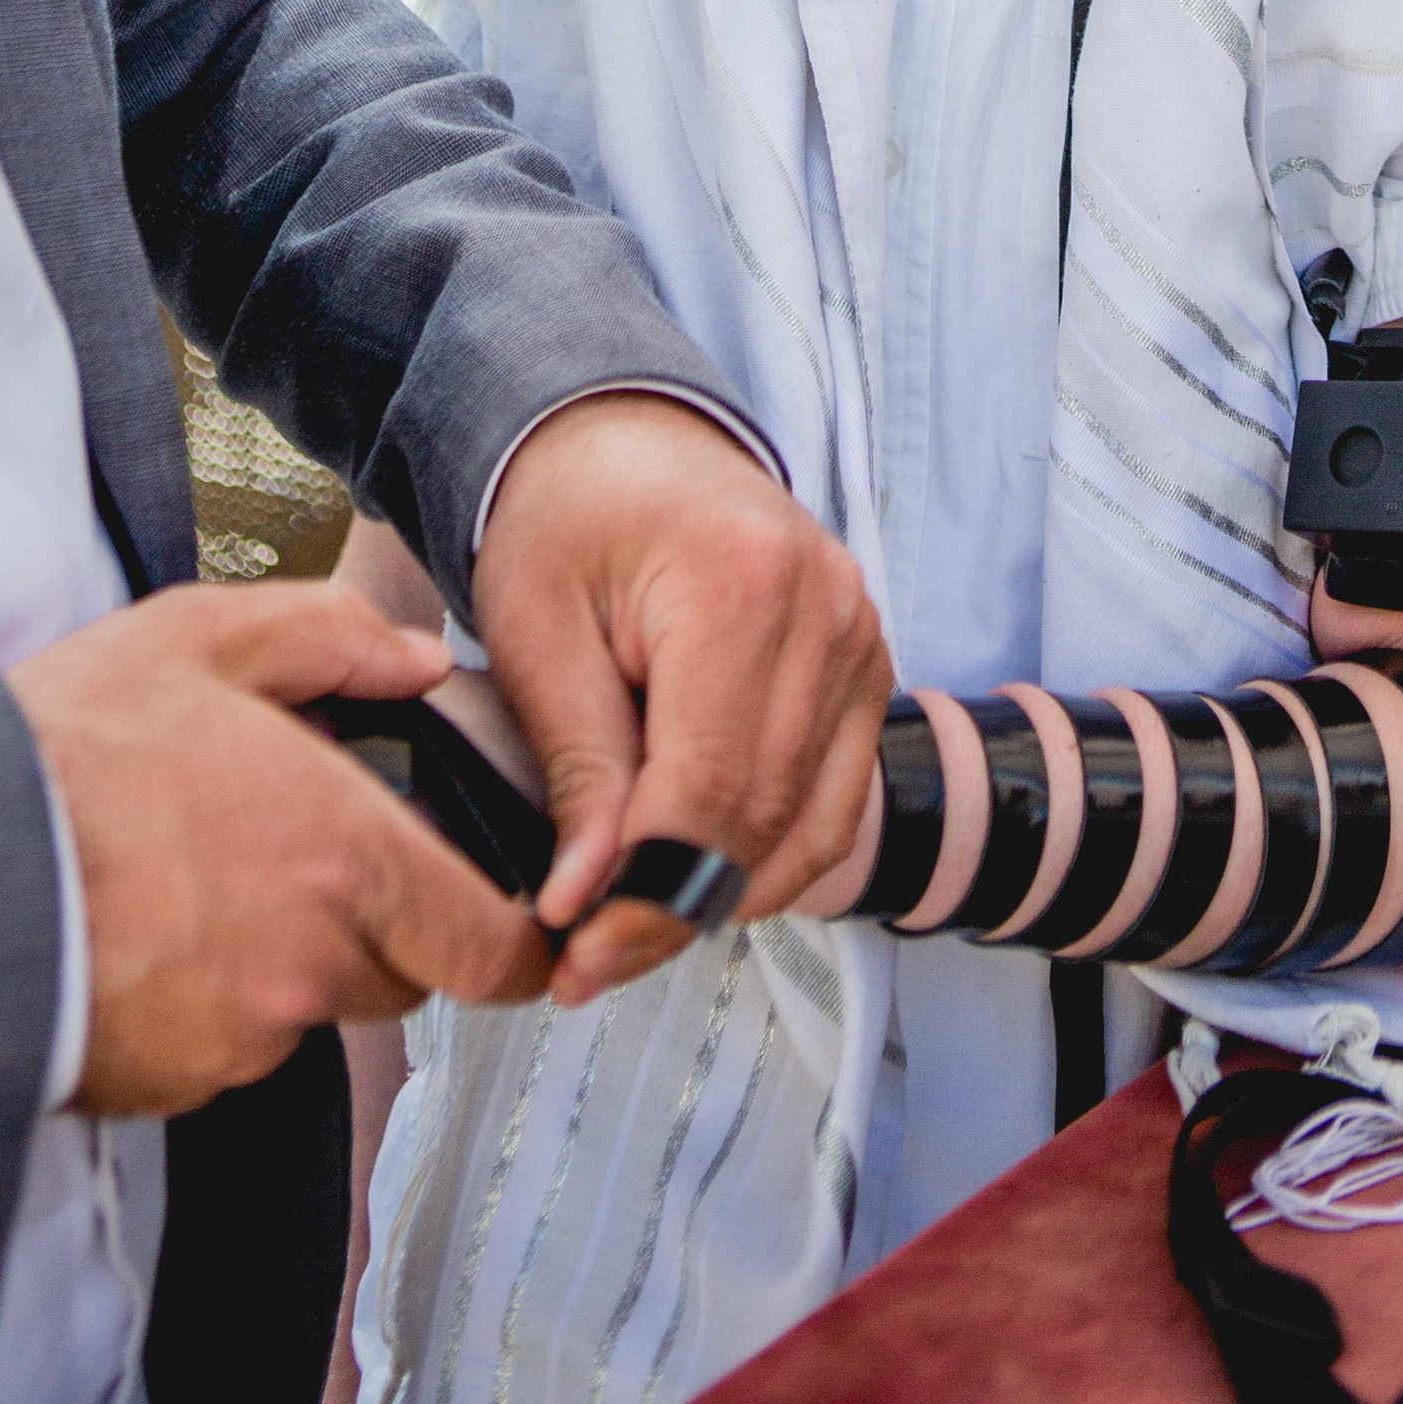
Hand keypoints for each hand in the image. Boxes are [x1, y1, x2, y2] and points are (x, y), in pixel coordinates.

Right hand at [7, 583, 555, 1115]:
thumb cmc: (63, 755)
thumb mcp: (198, 637)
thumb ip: (329, 637)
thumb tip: (413, 660)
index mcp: (343, 852)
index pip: (490, 946)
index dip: (519, 945)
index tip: (522, 932)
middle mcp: (309, 960)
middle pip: (404, 975)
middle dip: (384, 924)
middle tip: (310, 860)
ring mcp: (240, 1035)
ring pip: (312, 1008)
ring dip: (289, 959)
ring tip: (203, 880)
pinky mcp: (172, 1082)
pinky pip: (228, 1046)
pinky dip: (211, 1000)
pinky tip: (153, 932)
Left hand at [472, 395, 888, 1004]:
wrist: (623, 441)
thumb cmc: (568, 517)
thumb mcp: (535, 629)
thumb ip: (574, 767)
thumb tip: (585, 904)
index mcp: (741, 582)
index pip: (709, 789)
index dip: (644, 893)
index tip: (575, 954)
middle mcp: (826, 609)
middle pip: (765, 817)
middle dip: (673, 909)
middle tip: (588, 962)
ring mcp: (861, 636)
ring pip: (813, 826)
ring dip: (724, 896)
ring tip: (632, 925)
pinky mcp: (867, 666)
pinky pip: (835, 801)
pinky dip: (771, 857)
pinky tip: (698, 875)